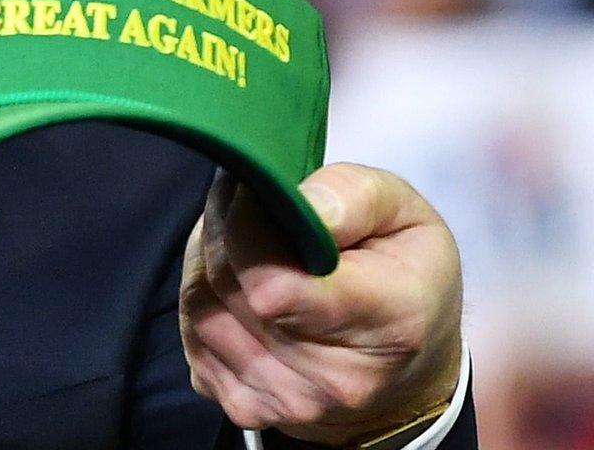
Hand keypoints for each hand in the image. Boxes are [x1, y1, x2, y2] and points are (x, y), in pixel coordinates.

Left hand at [180, 163, 462, 443]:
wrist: (406, 371)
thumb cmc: (405, 278)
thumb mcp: (405, 215)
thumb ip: (355, 197)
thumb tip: (300, 203)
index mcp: (387, 324)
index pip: (273, 285)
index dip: (245, 227)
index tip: (253, 190)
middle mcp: (335, 379)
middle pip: (230, 288)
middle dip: (223, 230)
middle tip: (243, 200)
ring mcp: (288, 402)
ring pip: (201, 309)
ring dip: (207, 261)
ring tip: (243, 239)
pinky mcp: (247, 409)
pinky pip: (193, 338)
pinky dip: (203, 299)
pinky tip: (235, 282)